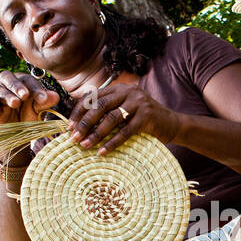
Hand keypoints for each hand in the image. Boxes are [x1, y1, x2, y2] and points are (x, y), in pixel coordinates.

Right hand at [0, 70, 61, 164]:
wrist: (19, 133)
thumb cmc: (30, 115)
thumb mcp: (39, 110)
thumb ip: (45, 102)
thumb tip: (56, 96)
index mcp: (22, 82)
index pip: (28, 81)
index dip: (36, 89)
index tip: (44, 98)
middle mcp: (9, 85)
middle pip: (9, 78)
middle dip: (17, 86)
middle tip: (25, 95)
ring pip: (0, 90)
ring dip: (8, 96)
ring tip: (15, 103)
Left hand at [68, 83, 182, 155]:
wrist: (171, 124)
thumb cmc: (142, 120)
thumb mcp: (124, 109)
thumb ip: (107, 110)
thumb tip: (79, 122)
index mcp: (119, 88)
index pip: (93, 97)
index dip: (79, 112)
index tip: (69, 126)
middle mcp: (128, 92)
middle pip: (100, 106)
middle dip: (85, 123)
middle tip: (74, 137)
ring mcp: (139, 103)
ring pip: (111, 118)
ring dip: (96, 134)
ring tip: (86, 145)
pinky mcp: (147, 117)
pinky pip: (125, 131)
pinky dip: (112, 142)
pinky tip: (103, 152)